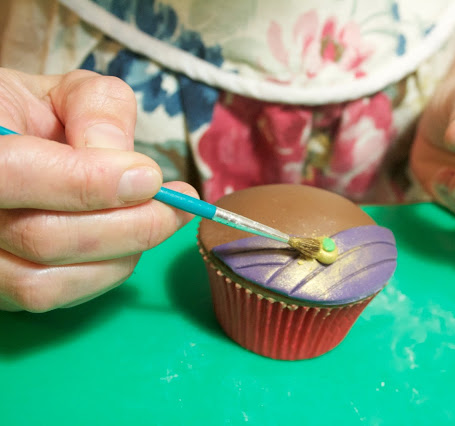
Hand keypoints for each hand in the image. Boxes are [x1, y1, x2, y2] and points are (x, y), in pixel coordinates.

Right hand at [0, 68, 196, 311]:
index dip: (89, 182)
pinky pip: (57, 296)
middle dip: (128, 224)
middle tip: (179, 204)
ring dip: (122, 252)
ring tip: (159, 219)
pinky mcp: (0, 290)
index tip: (150, 177)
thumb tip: (133, 170)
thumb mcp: (65, 93)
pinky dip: (106, 271)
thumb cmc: (34, 118)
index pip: (16, 173)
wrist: (4, 145)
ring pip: (48, 281)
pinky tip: (128, 241)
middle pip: (43, 238)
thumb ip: (98, 111)